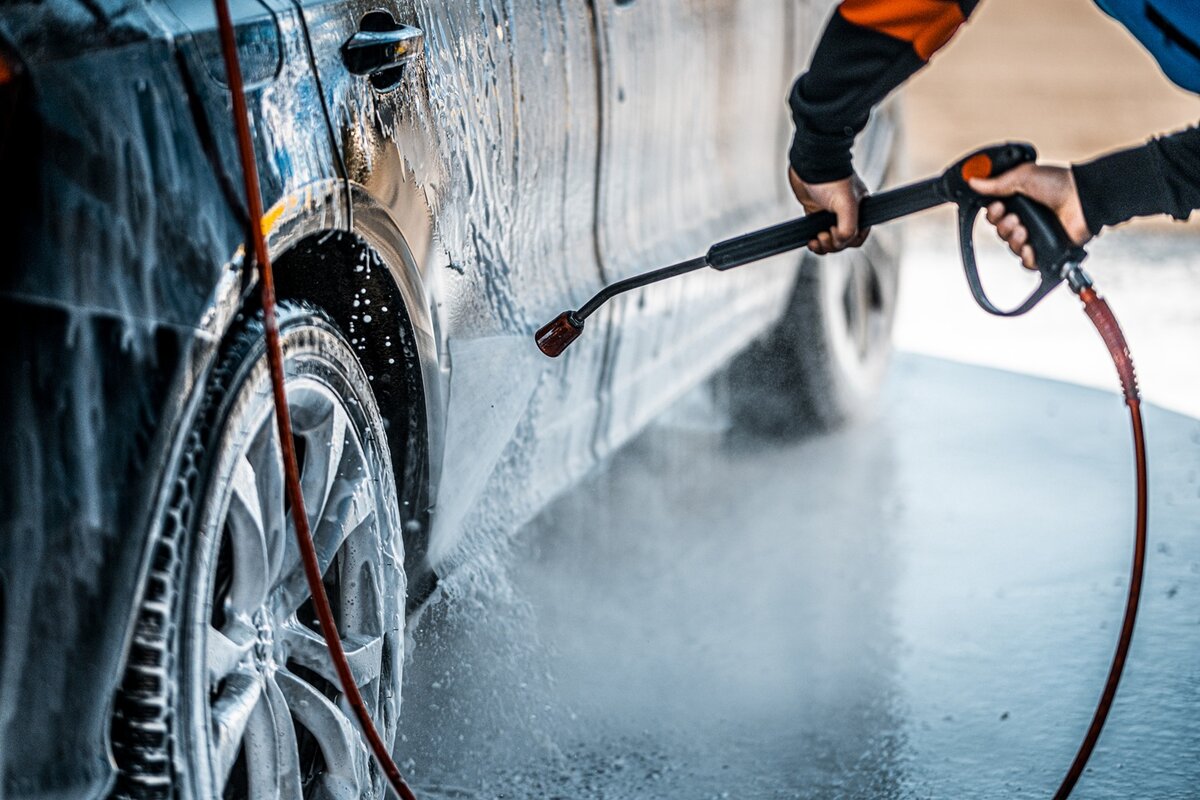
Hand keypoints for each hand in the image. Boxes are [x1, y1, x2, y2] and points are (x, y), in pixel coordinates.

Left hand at [788, 168, 869, 254]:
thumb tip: (841, 241)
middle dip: (833, 243)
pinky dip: (815, 241)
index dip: (847, 241)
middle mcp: (847, 212)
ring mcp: (831, 213)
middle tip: (823, 235)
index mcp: (860, 209)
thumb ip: (849, 227)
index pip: (859, 236)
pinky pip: (817, 233)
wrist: (811, 162)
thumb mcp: (847, 204)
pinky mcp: (816, 212)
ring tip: (815, 240)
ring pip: (831, 239)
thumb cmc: (832, 177)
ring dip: (824, 245)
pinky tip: (810, 241)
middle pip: (844, 240)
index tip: (836, 234)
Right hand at [968, 163, 1090, 269]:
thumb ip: (996, 183)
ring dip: (1014, 239)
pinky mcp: (1047, 250)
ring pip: (1011, 247)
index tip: (998, 207)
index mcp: (1020, 202)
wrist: (1083, 197)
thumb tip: (974, 182)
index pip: (995, 215)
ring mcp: (1037, 235)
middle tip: (1014, 218)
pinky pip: (1027, 262)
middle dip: (1003, 226)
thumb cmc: (1059, 183)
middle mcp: (1027, 219)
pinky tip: (1029, 246)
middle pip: (1001, 232)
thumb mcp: (1023, 176)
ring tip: (1024, 229)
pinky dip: (1026, 256)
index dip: (993, 214)